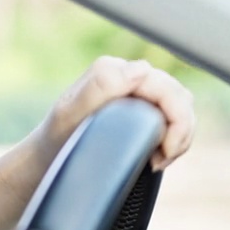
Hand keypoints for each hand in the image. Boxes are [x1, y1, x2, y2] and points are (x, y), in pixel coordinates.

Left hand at [33, 56, 195, 172]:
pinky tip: (157, 155)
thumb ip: (101, 87)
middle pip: (178, 96)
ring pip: (181, 105)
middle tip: (162, 160)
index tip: (162, 153)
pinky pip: (173, 115)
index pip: (166, 88)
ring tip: (159, 159)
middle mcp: (126, 75)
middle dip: (180, 131)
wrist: (48, 157)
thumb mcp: (70, 115)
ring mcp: (136, 90)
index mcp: (113, 70)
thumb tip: (141, 69)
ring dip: (179, 135)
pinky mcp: (141, 107)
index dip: (175, 121)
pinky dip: (174, 137)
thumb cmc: (56, 138)